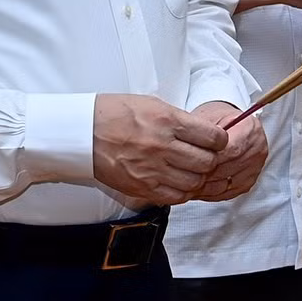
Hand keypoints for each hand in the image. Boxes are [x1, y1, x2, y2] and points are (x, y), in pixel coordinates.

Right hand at [91, 95, 226, 205]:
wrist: (82, 133)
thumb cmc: (113, 114)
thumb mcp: (150, 104)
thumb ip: (178, 119)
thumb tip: (201, 131)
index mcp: (167, 120)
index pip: (212, 137)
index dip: (219, 140)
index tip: (216, 141)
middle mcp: (162, 146)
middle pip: (207, 162)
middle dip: (210, 160)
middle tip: (204, 156)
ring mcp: (152, 169)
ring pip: (194, 182)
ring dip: (197, 177)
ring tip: (190, 170)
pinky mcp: (143, 187)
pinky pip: (176, 197)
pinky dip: (182, 191)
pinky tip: (177, 182)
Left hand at [190, 103, 267, 200]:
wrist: (231, 124)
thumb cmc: (219, 119)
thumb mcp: (208, 117)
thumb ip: (201, 133)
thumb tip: (185, 147)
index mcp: (249, 129)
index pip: (229, 150)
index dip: (207, 157)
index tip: (187, 160)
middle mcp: (256, 150)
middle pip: (227, 169)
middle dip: (202, 174)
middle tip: (181, 174)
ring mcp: (254, 168)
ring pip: (225, 185)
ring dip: (203, 187)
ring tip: (184, 182)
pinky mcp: (247, 183)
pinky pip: (226, 194)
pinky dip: (209, 193)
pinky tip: (196, 188)